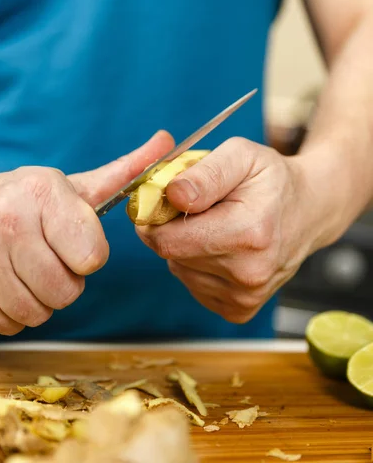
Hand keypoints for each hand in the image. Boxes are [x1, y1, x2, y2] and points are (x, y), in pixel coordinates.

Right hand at [0, 130, 173, 334]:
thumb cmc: (26, 199)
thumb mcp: (72, 185)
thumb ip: (124, 171)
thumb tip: (167, 142)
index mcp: (42, 194)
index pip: (92, 257)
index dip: (90, 255)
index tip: (75, 241)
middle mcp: (8, 225)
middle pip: (67, 292)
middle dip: (66, 279)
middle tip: (50, 256)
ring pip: (39, 313)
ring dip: (41, 298)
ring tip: (28, 267)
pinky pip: (12, 324)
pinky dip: (15, 311)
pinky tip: (8, 280)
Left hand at [136, 137, 322, 323]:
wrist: (309, 211)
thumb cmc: (272, 180)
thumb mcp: (242, 155)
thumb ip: (205, 172)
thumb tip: (172, 195)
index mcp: (249, 233)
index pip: (167, 240)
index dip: (155, 217)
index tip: (164, 199)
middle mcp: (248, 274)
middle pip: (170, 254)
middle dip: (171, 228)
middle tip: (194, 206)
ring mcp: (245, 297)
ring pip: (180, 269)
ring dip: (186, 245)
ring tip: (215, 224)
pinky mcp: (239, 310)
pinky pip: (194, 284)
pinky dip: (197, 264)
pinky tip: (222, 246)